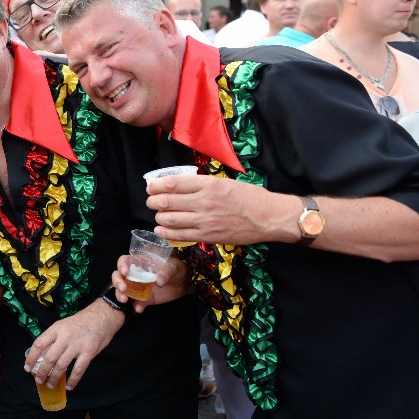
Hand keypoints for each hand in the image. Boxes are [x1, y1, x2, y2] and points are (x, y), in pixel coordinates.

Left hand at [24, 301, 124, 391]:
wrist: (102, 317)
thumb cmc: (80, 322)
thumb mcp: (62, 325)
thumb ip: (52, 338)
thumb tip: (40, 355)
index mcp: (56, 328)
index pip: (39, 344)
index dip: (31, 358)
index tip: (27, 368)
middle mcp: (65, 337)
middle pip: (49, 358)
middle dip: (42, 372)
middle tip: (39, 380)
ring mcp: (77, 345)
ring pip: (62, 366)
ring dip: (54, 378)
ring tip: (50, 385)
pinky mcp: (89, 352)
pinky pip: (78, 370)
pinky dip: (72, 380)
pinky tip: (68, 386)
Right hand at [112, 255, 190, 313]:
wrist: (184, 284)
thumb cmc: (176, 269)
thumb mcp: (172, 267)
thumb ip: (165, 272)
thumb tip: (158, 281)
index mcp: (140, 263)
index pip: (125, 261)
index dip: (122, 265)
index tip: (125, 272)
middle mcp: (135, 274)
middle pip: (118, 276)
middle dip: (117, 282)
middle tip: (123, 288)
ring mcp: (138, 287)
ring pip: (122, 291)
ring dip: (120, 295)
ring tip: (125, 300)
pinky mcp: (144, 299)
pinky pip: (136, 303)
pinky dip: (136, 306)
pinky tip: (139, 308)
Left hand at [146, 174, 289, 246]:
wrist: (268, 217)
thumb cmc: (250, 197)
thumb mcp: (225, 182)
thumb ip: (202, 184)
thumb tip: (179, 186)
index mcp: (208, 185)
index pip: (173, 183)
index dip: (157, 185)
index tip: (151, 186)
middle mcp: (204, 202)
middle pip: (167, 201)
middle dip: (153, 201)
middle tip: (150, 201)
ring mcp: (205, 220)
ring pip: (170, 219)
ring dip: (158, 217)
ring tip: (157, 215)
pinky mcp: (207, 236)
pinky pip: (180, 235)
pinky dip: (166, 233)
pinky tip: (161, 230)